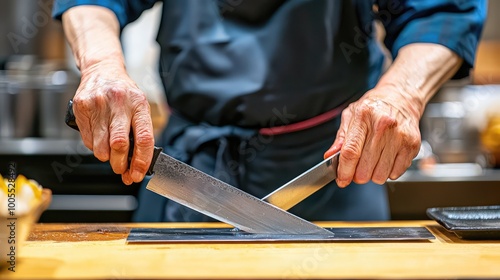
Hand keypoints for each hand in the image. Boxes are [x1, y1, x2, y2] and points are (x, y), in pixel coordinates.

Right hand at [73, 62, 153, 184]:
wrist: (102, 70)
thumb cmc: (124, 94)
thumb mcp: (139, 107)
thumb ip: (140, 132)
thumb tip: (137, 163)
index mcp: (139, 104)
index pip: (144, 138)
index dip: (141, 161)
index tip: (137, 174)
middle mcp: (119, 103)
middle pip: (119, 144)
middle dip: (120, 164)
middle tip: (121, 170)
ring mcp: (98, 104)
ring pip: (100, 146)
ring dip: (106, 157)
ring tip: (109, 151)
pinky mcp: (81, 107)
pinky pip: (87, 140)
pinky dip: (94, 146)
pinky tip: (99, 136)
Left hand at [324, 85, 421, 186]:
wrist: (401, 98)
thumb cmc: (373, 108)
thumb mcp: (351, 115)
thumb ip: (341, 138)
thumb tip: (330, 156)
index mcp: (363, 117)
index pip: (351, 152)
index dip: (344, 171)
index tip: (341, 180)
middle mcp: (383, 126)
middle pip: (365, 168)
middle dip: (357, 175)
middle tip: (358, 168)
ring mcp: (400, 136)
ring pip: (380, 175)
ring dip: (373, 175)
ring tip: (373, 161)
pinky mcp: (412, 145)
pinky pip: (396, 173)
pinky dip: (388, 172)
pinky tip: (386, 159)